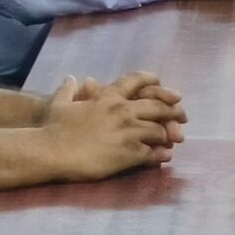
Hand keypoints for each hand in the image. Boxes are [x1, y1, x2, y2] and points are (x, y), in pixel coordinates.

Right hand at [37, 74, 174, 180]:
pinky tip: (165, 157)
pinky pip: (153, 153)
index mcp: (108, 97)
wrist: (51, 151)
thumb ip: (68, 90)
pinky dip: (161, 155)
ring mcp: (128, 132)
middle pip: (159, 107)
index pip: (138, 82)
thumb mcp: (60, 104)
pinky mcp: (129, 153)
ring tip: (175, 139)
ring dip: (169, 135)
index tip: (166, 88)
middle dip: (174, 111)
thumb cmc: (53, 129)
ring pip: (160, 130)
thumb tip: (71, 77)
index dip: (155, 83)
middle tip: (183, 116)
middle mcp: (123, 111)